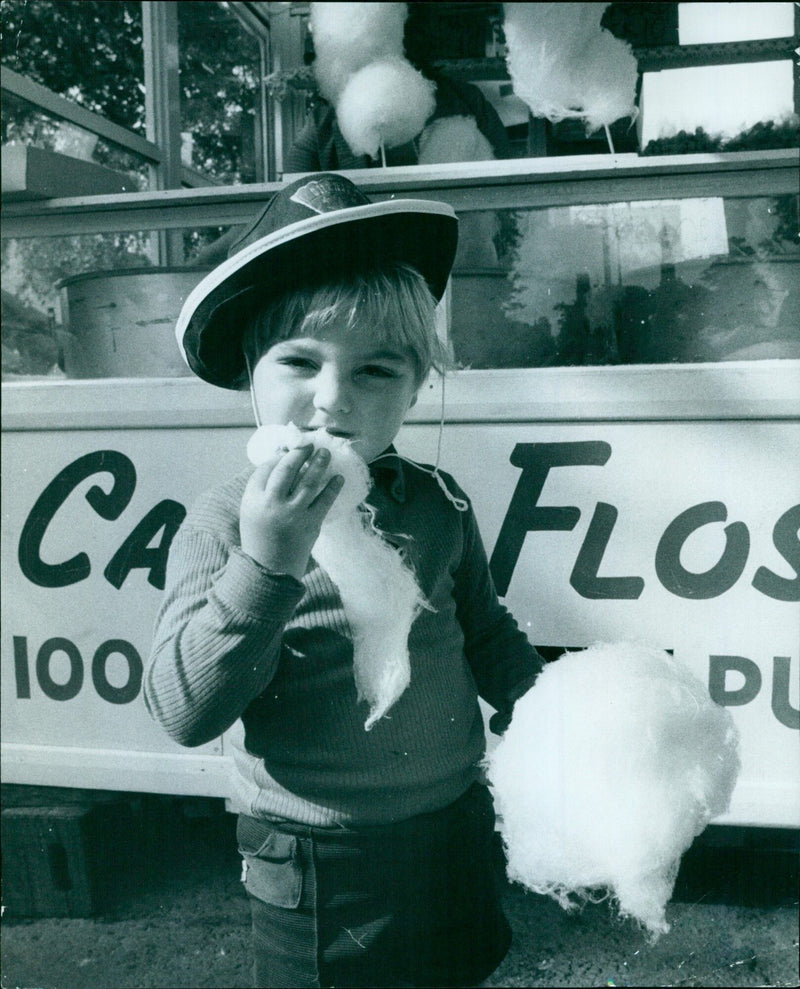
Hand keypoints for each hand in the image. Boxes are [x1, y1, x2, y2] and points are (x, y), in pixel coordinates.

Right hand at [240, 444, 343, 578]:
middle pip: (287, 469)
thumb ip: (262, 489)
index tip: (289, 450)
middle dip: (300, 453)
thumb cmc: (260, 537)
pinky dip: (333, 487)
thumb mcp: (251, 511)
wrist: (269, 569)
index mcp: (253, 499)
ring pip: (308, 481)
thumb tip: (281, 461)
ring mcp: (293, 514)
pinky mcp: (310, 524)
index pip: (266, 469)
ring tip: (326, 454)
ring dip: (319, 464)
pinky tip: (339, 478)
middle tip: (310, 445)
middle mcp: (272, 504)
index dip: (279, 456)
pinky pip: (324, 500)